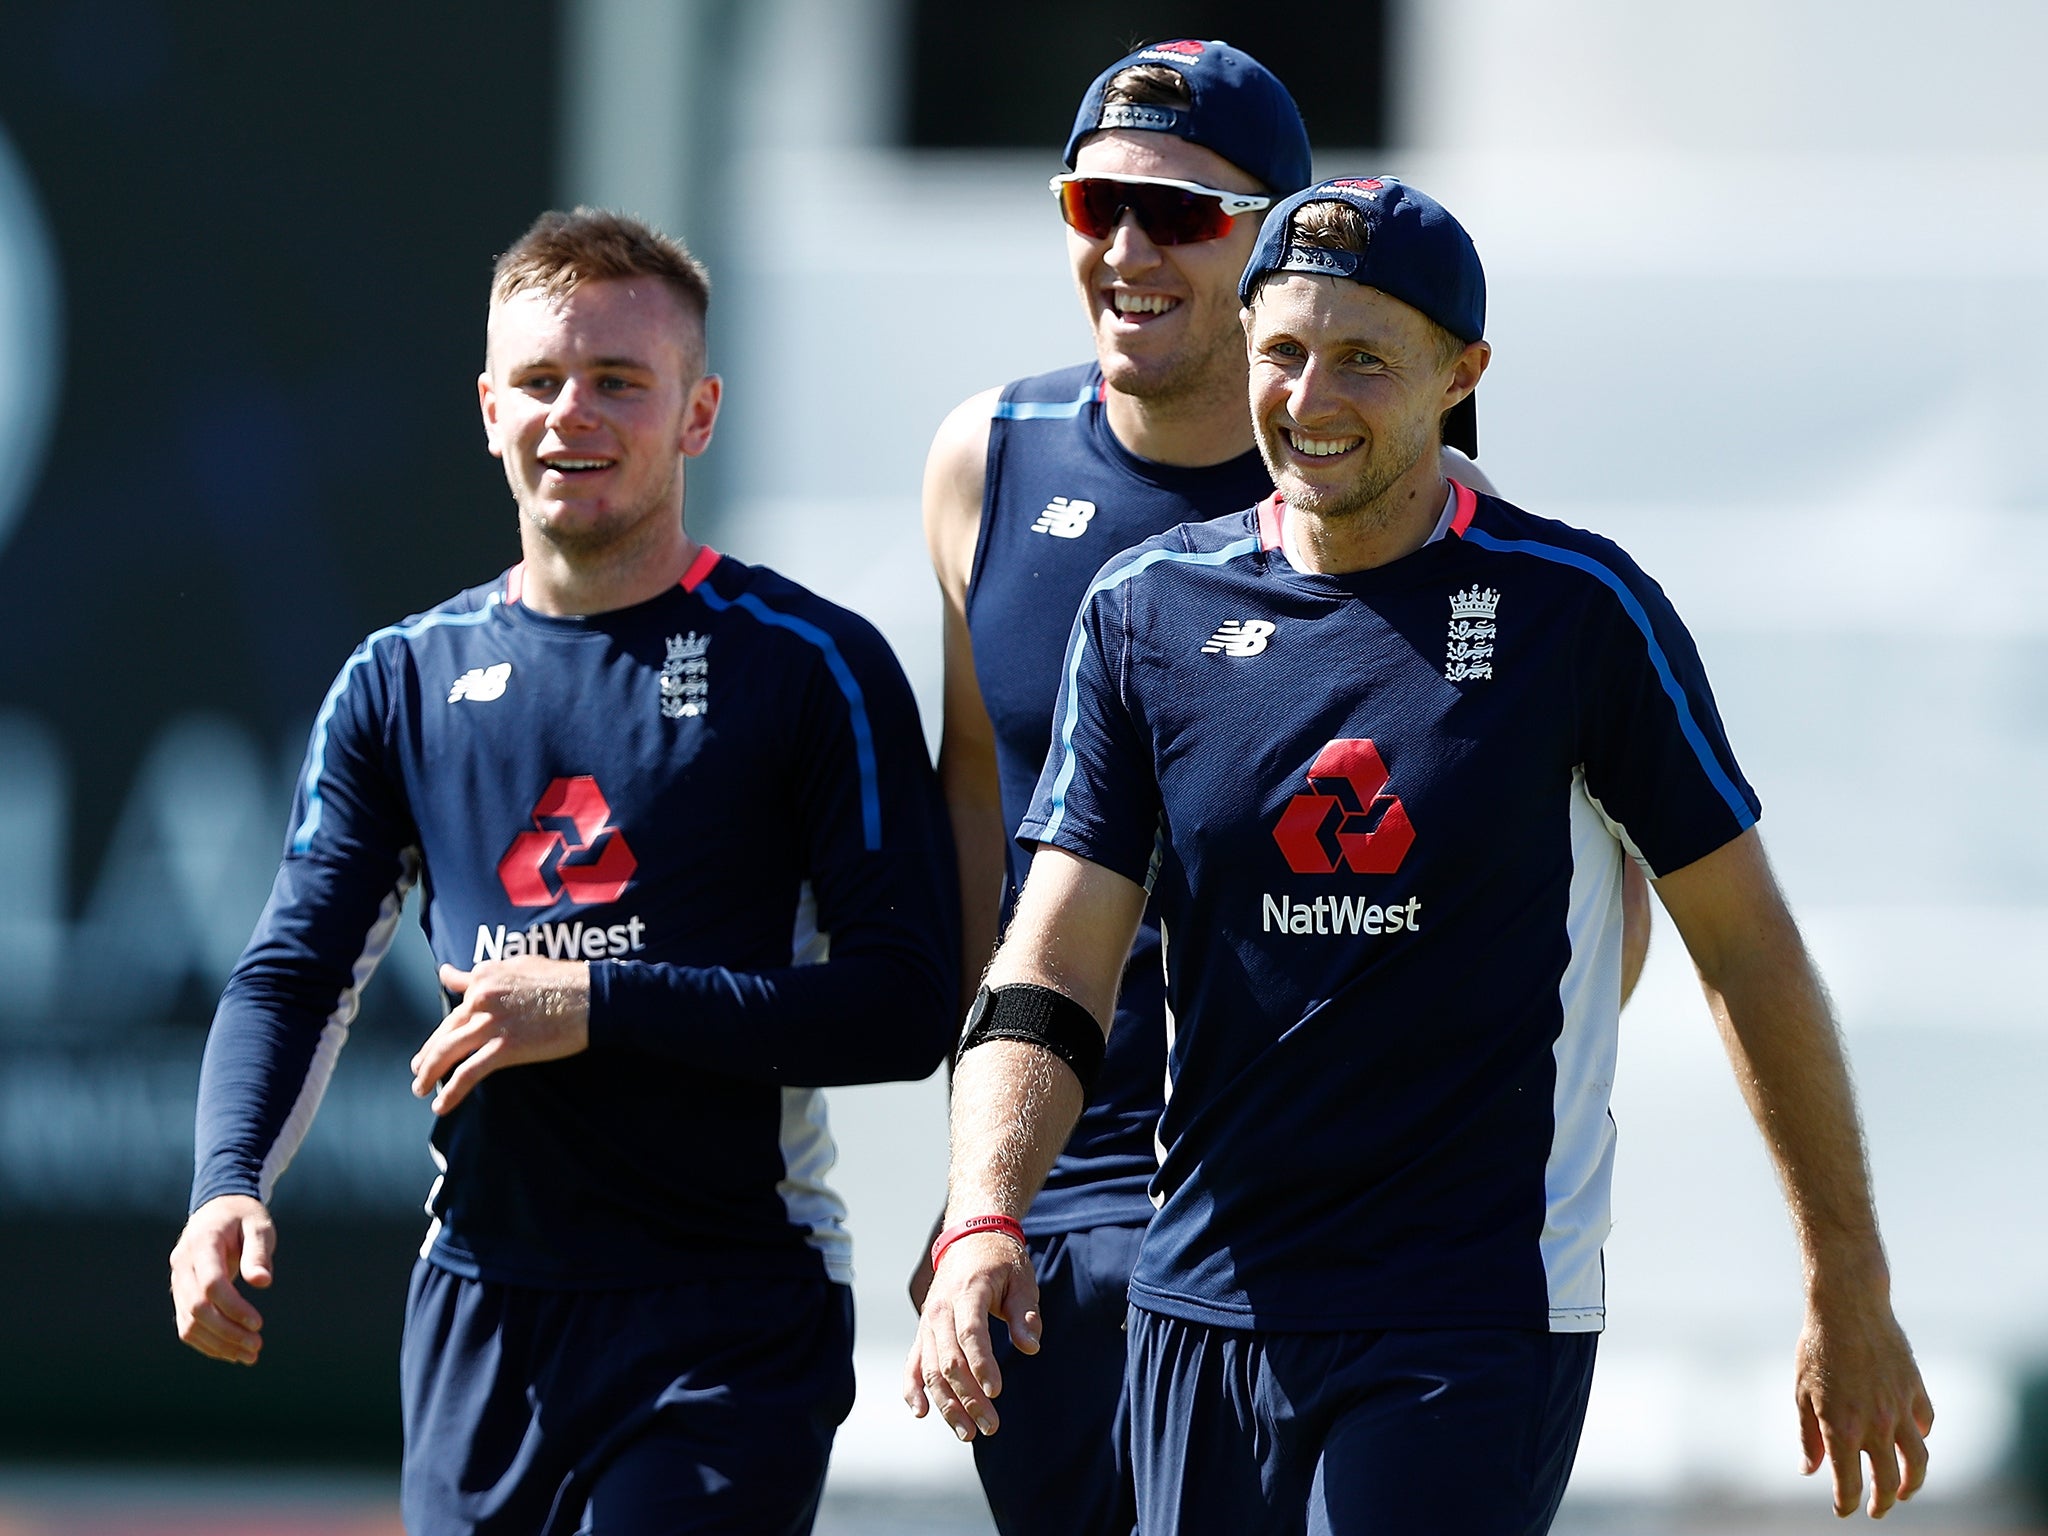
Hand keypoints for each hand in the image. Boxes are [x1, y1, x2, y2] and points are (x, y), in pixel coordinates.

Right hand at [169, 1194, 274, 1364]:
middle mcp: (183, 1265)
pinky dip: (207, 1343)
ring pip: (189, 1323)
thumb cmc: (244, 1217)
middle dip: (227, 1332)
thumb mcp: (258, 1225)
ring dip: (218, 1344)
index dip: (233, 1307)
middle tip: (257, 1347)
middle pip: (197, 1308)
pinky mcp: (181, 1294)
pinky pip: (187, 1325)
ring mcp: (178, 1281)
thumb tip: (262, 1282)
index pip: (211, 1284)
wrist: (218, 1210)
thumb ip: (258, 1252)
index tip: (259, 1323)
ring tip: (249, 1356)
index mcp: (202, 1243)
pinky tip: (232, 1353)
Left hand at [411, 959, 589, 1114]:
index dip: (445, 1024)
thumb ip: (487, 972)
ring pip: (447, 1052)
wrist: (594, 997)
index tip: (438, 1037)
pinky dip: (451, 1092)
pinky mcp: (504, 1048)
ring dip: (429, 1073)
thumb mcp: (522, 965)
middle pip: (446, 1030)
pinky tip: (441, 1105)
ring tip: (421, 1088)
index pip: (457, 1001)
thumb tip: (457, 975)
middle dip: (429, 1052)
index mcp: (486, 976)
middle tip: (418, 1068)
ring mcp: (490, 1024)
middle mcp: (481, 998)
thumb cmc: (567, 979)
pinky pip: (468, 1074)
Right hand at [902, 1230, 1039, 1440]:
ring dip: (946, 1404)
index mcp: (968, 1291)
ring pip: (930, 1369)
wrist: (969, 1237)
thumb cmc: (1000, 1261)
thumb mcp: (1021, 1278)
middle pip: (948, 1360)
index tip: (995, 1392)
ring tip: (967, 1433)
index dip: (981, 1364)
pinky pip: (912, 1363)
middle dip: (967, 1397)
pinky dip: (913, 1389)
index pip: (970, 1333)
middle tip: (990, 1426)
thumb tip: (1031, 1345)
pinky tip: (923, 1413)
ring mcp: (927, 1322)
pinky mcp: (923, 1332)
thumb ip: (1025, 1312)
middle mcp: (941, 1309)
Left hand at [1796, 1279, 1934, 1516]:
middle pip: (1886, 1482)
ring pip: (1917, 1462)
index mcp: (1841, 1427)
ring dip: (1911, 1483)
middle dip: (1881, 1503)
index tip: (1843, 1510)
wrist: (1848, 1306)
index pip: (1848, 1484)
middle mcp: (1876, 1424)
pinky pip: (1925, 1425)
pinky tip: (1909, 1441)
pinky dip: (1919, 1438)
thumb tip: (1810, 1471)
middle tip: (1876, 1510)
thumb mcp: (1802, 1392)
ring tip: (1902, 1491)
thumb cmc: (1817, 1348)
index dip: (1846, 1503)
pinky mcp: (1916, 1391)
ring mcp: (1900, 1409)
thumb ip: (1808, 1436)